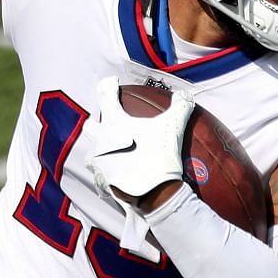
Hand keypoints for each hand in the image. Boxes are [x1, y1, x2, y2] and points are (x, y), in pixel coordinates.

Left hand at [86, 75, 189, 205]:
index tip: (113, 82)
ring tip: (115, 150)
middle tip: (110, 121)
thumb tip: (186, 94)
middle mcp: (100, 141)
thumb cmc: (159, 157)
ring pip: (92, 152)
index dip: (109, 85)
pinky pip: (101, 173)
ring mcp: (98, 163)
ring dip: (101, 148)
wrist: (154, 195)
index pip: (105, 95)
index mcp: (113, 123)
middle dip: (97, 121)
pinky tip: (120, 172)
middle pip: (91, 125)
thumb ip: (180, 107)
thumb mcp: (173, 128)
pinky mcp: (102, 182)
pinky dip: (109, 170)